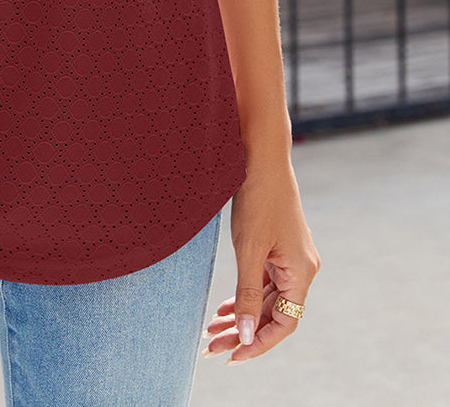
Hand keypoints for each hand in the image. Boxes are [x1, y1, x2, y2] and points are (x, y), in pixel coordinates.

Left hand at [203, 158, 319, 362]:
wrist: (261, 156)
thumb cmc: (257, 199)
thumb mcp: (249, 249)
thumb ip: (248, 294)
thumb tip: (246, 336)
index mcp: (301, 273)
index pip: (284, 324)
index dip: (258, 344)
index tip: (232, 356)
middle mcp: (301, 269)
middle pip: (274, 314)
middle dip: (243, 333)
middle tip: (212, 347)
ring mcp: (291, 258)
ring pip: (267, 299)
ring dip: (242, 316)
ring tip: (212, 331)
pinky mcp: (279, 248)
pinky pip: (264, 282)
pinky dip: (245, 296)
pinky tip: (225, 308)